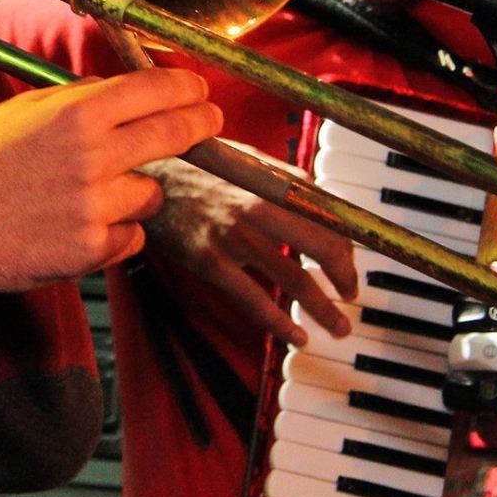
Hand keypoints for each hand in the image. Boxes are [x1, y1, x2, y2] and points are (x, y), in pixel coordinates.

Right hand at [0, 68, 222, 294]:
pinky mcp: (90, 250)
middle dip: (200, 124)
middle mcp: (92, 157)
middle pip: (173, 134)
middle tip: (210, 121)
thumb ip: (75, 100)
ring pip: (151, 194)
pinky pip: (130, 237)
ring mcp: (95, 207)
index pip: (155, 90)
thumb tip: (117, 90)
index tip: (199, 89)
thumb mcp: (21, 110)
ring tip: (90, 193)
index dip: (186, 87)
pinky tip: (78, 225)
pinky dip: (116, 232)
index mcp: (75, 114)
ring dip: (135, 191)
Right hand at [142, 145, 357, 344]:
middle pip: (321, 246)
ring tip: (338, 327)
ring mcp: (234, 236)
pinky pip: (253, 300)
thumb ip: (285, 179)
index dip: (346, 244)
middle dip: (344, 276)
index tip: (349, 262)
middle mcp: (259, 206)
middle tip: (351, 295)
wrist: (145, 173)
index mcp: (272, 181)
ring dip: (323, 307)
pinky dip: (280, 323)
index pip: (328, 216)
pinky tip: (296, 337)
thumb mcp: (247, 159)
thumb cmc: (198, 164)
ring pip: (293, 278)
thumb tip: (323, 202)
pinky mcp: (209, 261)